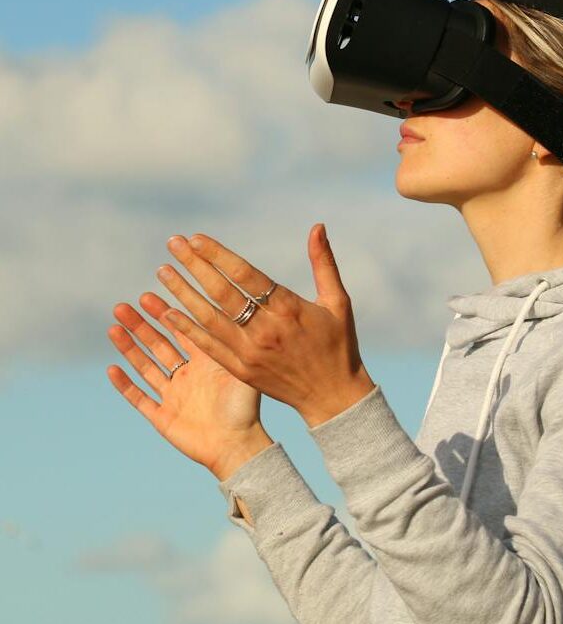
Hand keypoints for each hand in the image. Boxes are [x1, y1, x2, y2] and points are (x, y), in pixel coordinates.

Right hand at [107, 291, 268, 477]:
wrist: (239, 446)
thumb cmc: (246, 408)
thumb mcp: (240, 369)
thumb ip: (231, 342)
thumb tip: (230, 307)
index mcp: (205, 362)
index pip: (181, 331)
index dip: (165, 313)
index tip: (149, 293)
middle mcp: (187, 376)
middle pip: (158, 345)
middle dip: (141, 325)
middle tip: (124, 306)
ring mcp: (173, 396)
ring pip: (145, 367)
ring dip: (129, 348)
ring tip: (114, 327)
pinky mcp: (162, 417)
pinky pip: (139, 398)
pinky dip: (125, 384)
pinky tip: (112, 368)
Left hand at [151, 224, 375, 427]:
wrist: (333, 397)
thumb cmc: (338, 344)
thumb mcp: (337, 301)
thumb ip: (323, 262)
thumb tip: (317, 226)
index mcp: (288, 310)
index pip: (246, 275)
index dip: (218, 255)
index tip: (196, 239)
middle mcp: (265, 330)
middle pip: (222, 292)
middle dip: (194, 266)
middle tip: (173, 244)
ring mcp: (250, 353)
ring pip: (208, 318)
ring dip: (183, 294)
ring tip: (162, 272)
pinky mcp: (241, 371)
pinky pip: (208, 347)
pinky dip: (187, 329)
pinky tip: (168, 313)